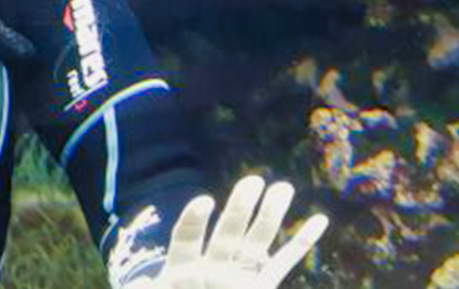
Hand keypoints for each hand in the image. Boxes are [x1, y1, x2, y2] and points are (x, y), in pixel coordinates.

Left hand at [133, 175, 328, 288]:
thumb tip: (141, 283)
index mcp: (181, 268)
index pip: (186, 238)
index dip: (194, 220)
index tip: (205, 201)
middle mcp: (212, 266)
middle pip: (227, 233)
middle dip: (240, 209)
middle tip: (253, 181)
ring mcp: (238, 275)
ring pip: (257, 241)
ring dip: (270, 216)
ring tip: (283, 187)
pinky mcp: (260, 286)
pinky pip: (283, 263)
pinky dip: (301, 243)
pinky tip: (318, 221)